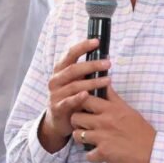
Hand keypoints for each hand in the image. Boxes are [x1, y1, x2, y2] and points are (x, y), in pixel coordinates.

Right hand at [38, 38, 110, 152]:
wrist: (57, 120)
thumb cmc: (71, 96)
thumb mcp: (77, 81)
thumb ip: (86, 72)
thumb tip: (106, 57)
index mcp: (60, 70)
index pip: (70, 53)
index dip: (83, 46)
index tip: (97, 42)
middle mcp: (55, 80)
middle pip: (73, 69)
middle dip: (92, 65)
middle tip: (108, 63)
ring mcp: (55, 94)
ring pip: (74, 85)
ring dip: (92, 82)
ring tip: (108, 80)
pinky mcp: (57, 108)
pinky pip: (68, 101)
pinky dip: (78, 98)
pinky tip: (88, 95)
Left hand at [71, 86, 155, 162]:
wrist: (152, 151)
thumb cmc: (141, 130)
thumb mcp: (127, 109)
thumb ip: (113, 98)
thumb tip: (105, 84)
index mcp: (111, 108)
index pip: (85, 98)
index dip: (80, 102)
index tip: (82, 107)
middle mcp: (105, 121)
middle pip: (76, 116)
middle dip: (77, 121)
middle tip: (83, 124)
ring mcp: (103, 137)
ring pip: (77, 135)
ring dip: (81, 138)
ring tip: (89, 139)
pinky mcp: (104, 152)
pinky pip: (87, 154)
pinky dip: (92, 156)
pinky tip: (99, 153)